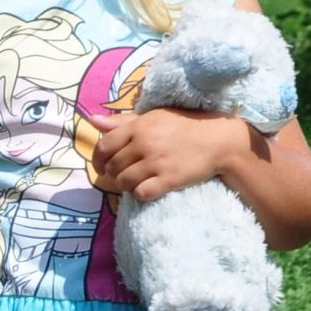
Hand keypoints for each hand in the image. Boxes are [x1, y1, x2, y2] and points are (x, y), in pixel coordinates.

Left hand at [90, 107, 247, 202]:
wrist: (218, 140)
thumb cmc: (184, 126)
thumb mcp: (154, 117)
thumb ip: (123, 121)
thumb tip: (92, 120)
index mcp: (139, 127)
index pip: (104, 147)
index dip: (98, 160)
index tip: (102, 166)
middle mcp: (145, 144)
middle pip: (113, 167)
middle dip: (114, 173)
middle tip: (124, 173)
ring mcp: (156, 162)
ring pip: (123, 182)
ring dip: (126, 184)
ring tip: (136, 180)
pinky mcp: (168, 180)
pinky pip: (141, 193)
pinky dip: (140, 192)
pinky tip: (148, 187)